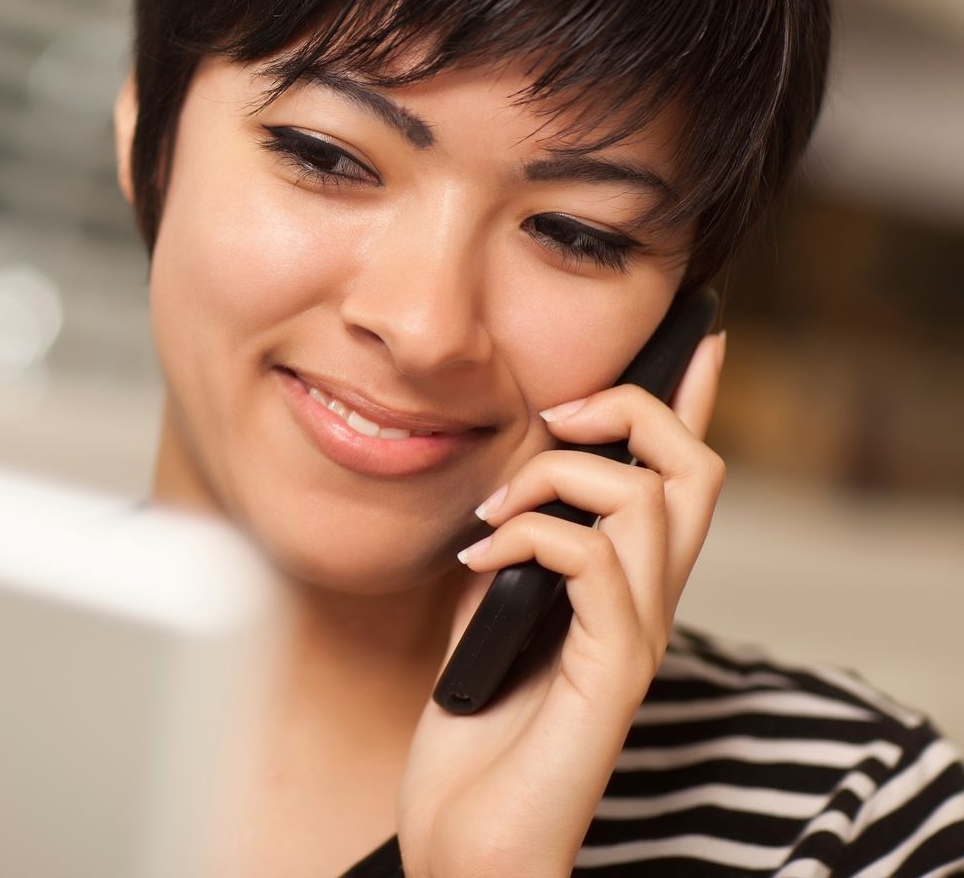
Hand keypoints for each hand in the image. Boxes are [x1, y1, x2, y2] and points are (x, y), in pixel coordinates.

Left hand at [395, 331, 728, 876]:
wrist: (468, 836)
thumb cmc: (475, 730)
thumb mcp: (488, 608)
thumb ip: (514, 548)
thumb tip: (506, 487)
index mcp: (623, 585)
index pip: (679, 477)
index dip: (690, 402)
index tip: (693, 335)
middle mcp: (647, 607)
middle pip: (694, 469)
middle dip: (630, 412)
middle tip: (550, 418)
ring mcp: (635, 641)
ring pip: (650, 503)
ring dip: (556, 479)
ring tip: (490, 516)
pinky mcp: (611, 678)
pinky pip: (598, 564)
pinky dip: (533, 539)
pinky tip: (480, 562)